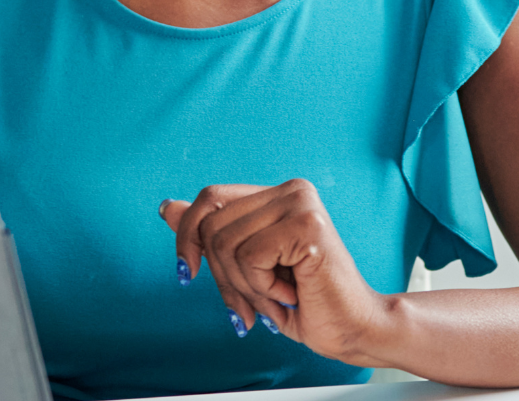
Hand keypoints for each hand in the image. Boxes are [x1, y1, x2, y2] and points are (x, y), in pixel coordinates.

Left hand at [160, 180, 397, 365]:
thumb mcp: (245, 268)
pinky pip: (250, 257)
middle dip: (222, 276)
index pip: (210, 198)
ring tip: (277, 297)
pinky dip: (262, 288)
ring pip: (227, 244)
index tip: (189, 272)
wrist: (351, 329)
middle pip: (213, 225)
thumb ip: (210, 235)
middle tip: (254, 301)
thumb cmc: (304, 302)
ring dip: (245, 287)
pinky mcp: (308, 226)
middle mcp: (292, 190)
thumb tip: (167, 207)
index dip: (188, 237)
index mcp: (277, 195)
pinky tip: (291, 293)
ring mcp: (301, 204)